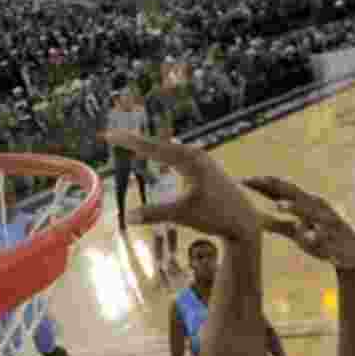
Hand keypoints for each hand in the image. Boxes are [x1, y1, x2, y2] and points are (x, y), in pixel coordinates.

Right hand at [98, 131, 256, 239]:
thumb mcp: (183, 214)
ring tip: (128, 142)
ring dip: (150, 147)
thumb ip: (155, 213)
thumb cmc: (216, 216)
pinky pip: (177, 156)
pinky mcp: (205, 168)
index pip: (153, 148)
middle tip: (113, 136)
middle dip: (137, 141)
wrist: (244, 221)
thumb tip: (127, 216)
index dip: (130, 142)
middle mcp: (195, 154)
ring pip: (170, 149)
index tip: (110, 135)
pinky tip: (156, 154)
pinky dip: (162, 155)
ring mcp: (202, 160)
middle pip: (160, 144)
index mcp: (189, 160)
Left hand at [243, 177, 354, 271]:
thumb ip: (280, 225)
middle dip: (275, 188)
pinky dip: (319, 237)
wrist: (353, 255)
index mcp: (307, 205)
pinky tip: (312, 235)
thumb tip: (257, 219)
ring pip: (311, 214)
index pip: (283, 191)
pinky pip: (327, 240)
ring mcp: (328, 224)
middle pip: (295, 195)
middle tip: (256, 181)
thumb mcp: (298, 234)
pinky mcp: (337, 241)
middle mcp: (318, 209)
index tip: (242, 180)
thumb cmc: (322, 240)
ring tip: (278, 205)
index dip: (263, 185)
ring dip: (295, 208)